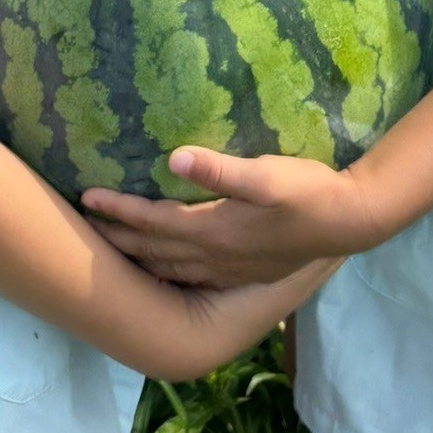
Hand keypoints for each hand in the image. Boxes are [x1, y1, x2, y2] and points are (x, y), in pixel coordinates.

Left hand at [82, 147, 378, 288]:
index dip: (119, 210)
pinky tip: (160, 270)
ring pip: (168, 267)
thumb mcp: (267, 175)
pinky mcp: (242, 270)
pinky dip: (164, 272)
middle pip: (153, 250)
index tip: (87, 197)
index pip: (154, 222)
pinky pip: (189, 276)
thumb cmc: (309, 192)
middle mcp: (214, 255)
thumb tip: (173, 156)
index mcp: (214, 231)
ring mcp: (228, 268)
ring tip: (109, 248)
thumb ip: (220, 170)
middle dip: (117, 236)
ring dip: (136, 256)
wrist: (350, 222)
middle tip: (83, 227)